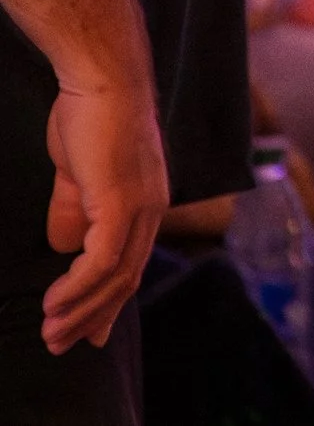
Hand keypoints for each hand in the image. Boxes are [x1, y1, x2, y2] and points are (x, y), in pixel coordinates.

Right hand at [42, 75, 167, 351]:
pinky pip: (102, 260)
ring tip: (50, 333)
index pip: (131, 264)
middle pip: (126, 279)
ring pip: (115, 277)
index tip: (90, 332)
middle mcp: (152, 210)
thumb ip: (74, 210)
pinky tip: (54, 303)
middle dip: (93, 317)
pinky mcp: (123, 203)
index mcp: (146, 203)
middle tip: (60, 344)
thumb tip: (63, 247)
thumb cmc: (90, 119)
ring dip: (81, 310)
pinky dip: (79, 287)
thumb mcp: (79, 175)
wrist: (102, 81)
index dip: (110, 301)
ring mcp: (141, 207)